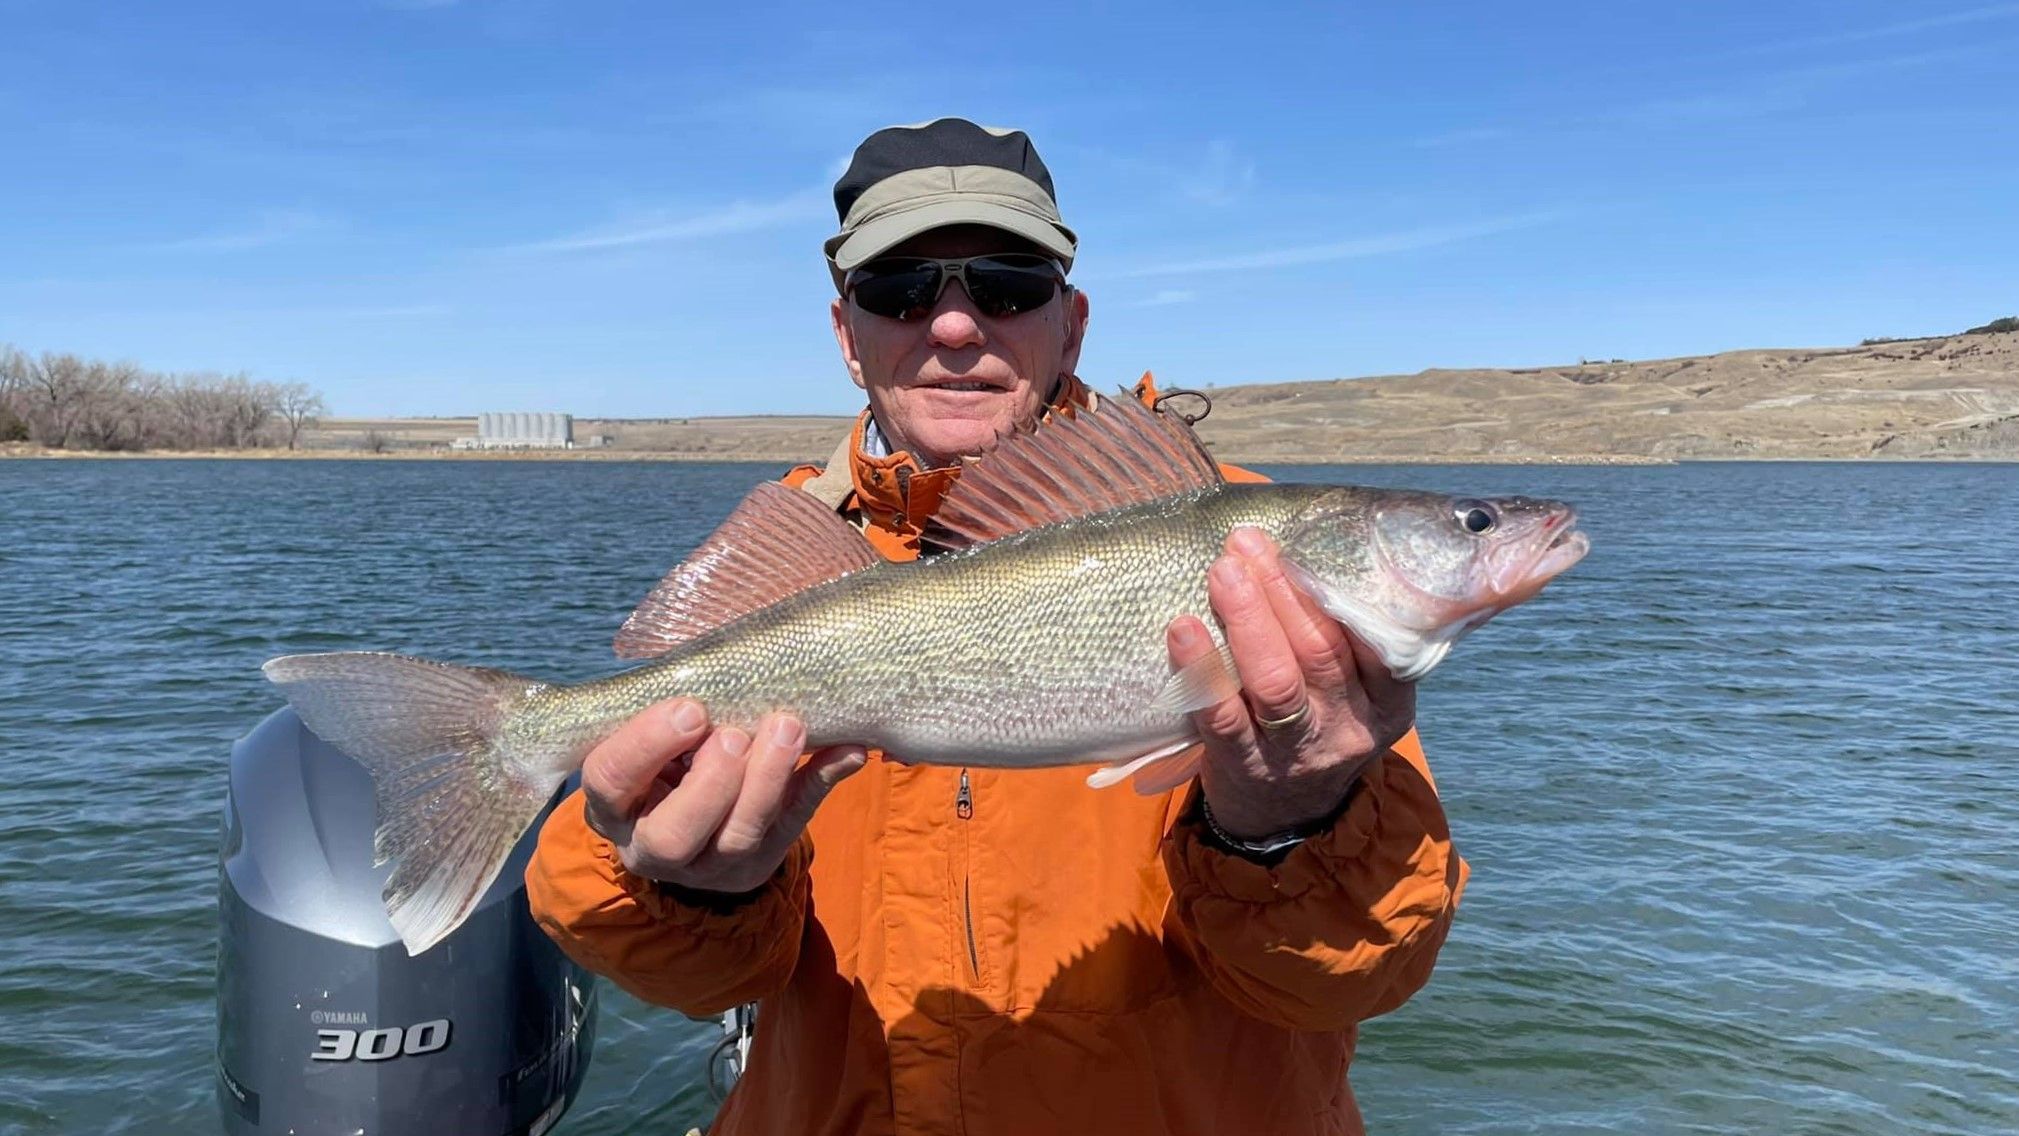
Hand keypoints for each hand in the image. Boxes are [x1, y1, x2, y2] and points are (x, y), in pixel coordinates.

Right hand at [580, 700, 867, 894]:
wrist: (695, 824)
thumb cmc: (668, 753)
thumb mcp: (650, 732)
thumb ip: (668, 702)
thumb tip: (718, 649)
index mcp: (612, 803)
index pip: (608, 779)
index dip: (646, 744)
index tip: (690, 708)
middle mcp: (650, 845)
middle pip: (672, 834)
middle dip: (711, 782)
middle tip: (735, 734)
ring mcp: (706, 866)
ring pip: (736, 839)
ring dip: (768, 779)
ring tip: (789, 727)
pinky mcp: (756, 866)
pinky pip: (792, 829)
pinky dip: (821, 783)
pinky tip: (849, 750)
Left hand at [1166, 527, 1415, 840]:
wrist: (1286, 820)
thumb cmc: (1318, 724)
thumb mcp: (1357, 691)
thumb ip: (1352, 635)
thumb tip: (1322, 539)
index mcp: (1388, 700)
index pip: (1377, 640)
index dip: (1338, 589)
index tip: (1305, 542)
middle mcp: (1348, 726)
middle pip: (1320, 651)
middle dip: (1281, 589)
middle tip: (1246, 544)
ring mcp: (1297, 751)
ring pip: (1277, 683)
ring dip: (1248, 621)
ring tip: (1222, 572)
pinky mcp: (1246, 768)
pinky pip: (1223, 719)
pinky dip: (1202, 672)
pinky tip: (1182, 630)